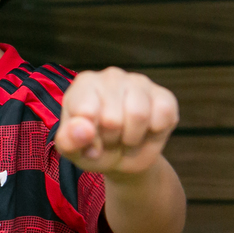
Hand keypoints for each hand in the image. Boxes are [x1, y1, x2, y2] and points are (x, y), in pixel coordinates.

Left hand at [54, 67, 178, 176]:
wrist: (123, 156)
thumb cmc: (92, 147)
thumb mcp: (73, 150)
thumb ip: (69, 140)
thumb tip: (83, 129)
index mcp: (85, 84)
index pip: (85, 112)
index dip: (88, 136)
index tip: (88, 138)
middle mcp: (112, 76)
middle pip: (112, 118)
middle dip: (111, 139)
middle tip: (110, 139)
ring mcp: (140, 83)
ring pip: (139, 115)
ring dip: (132, 138)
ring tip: (126, 136)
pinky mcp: (164, 96)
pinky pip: (164, 114)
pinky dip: (155, 132)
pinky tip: (146, 130)